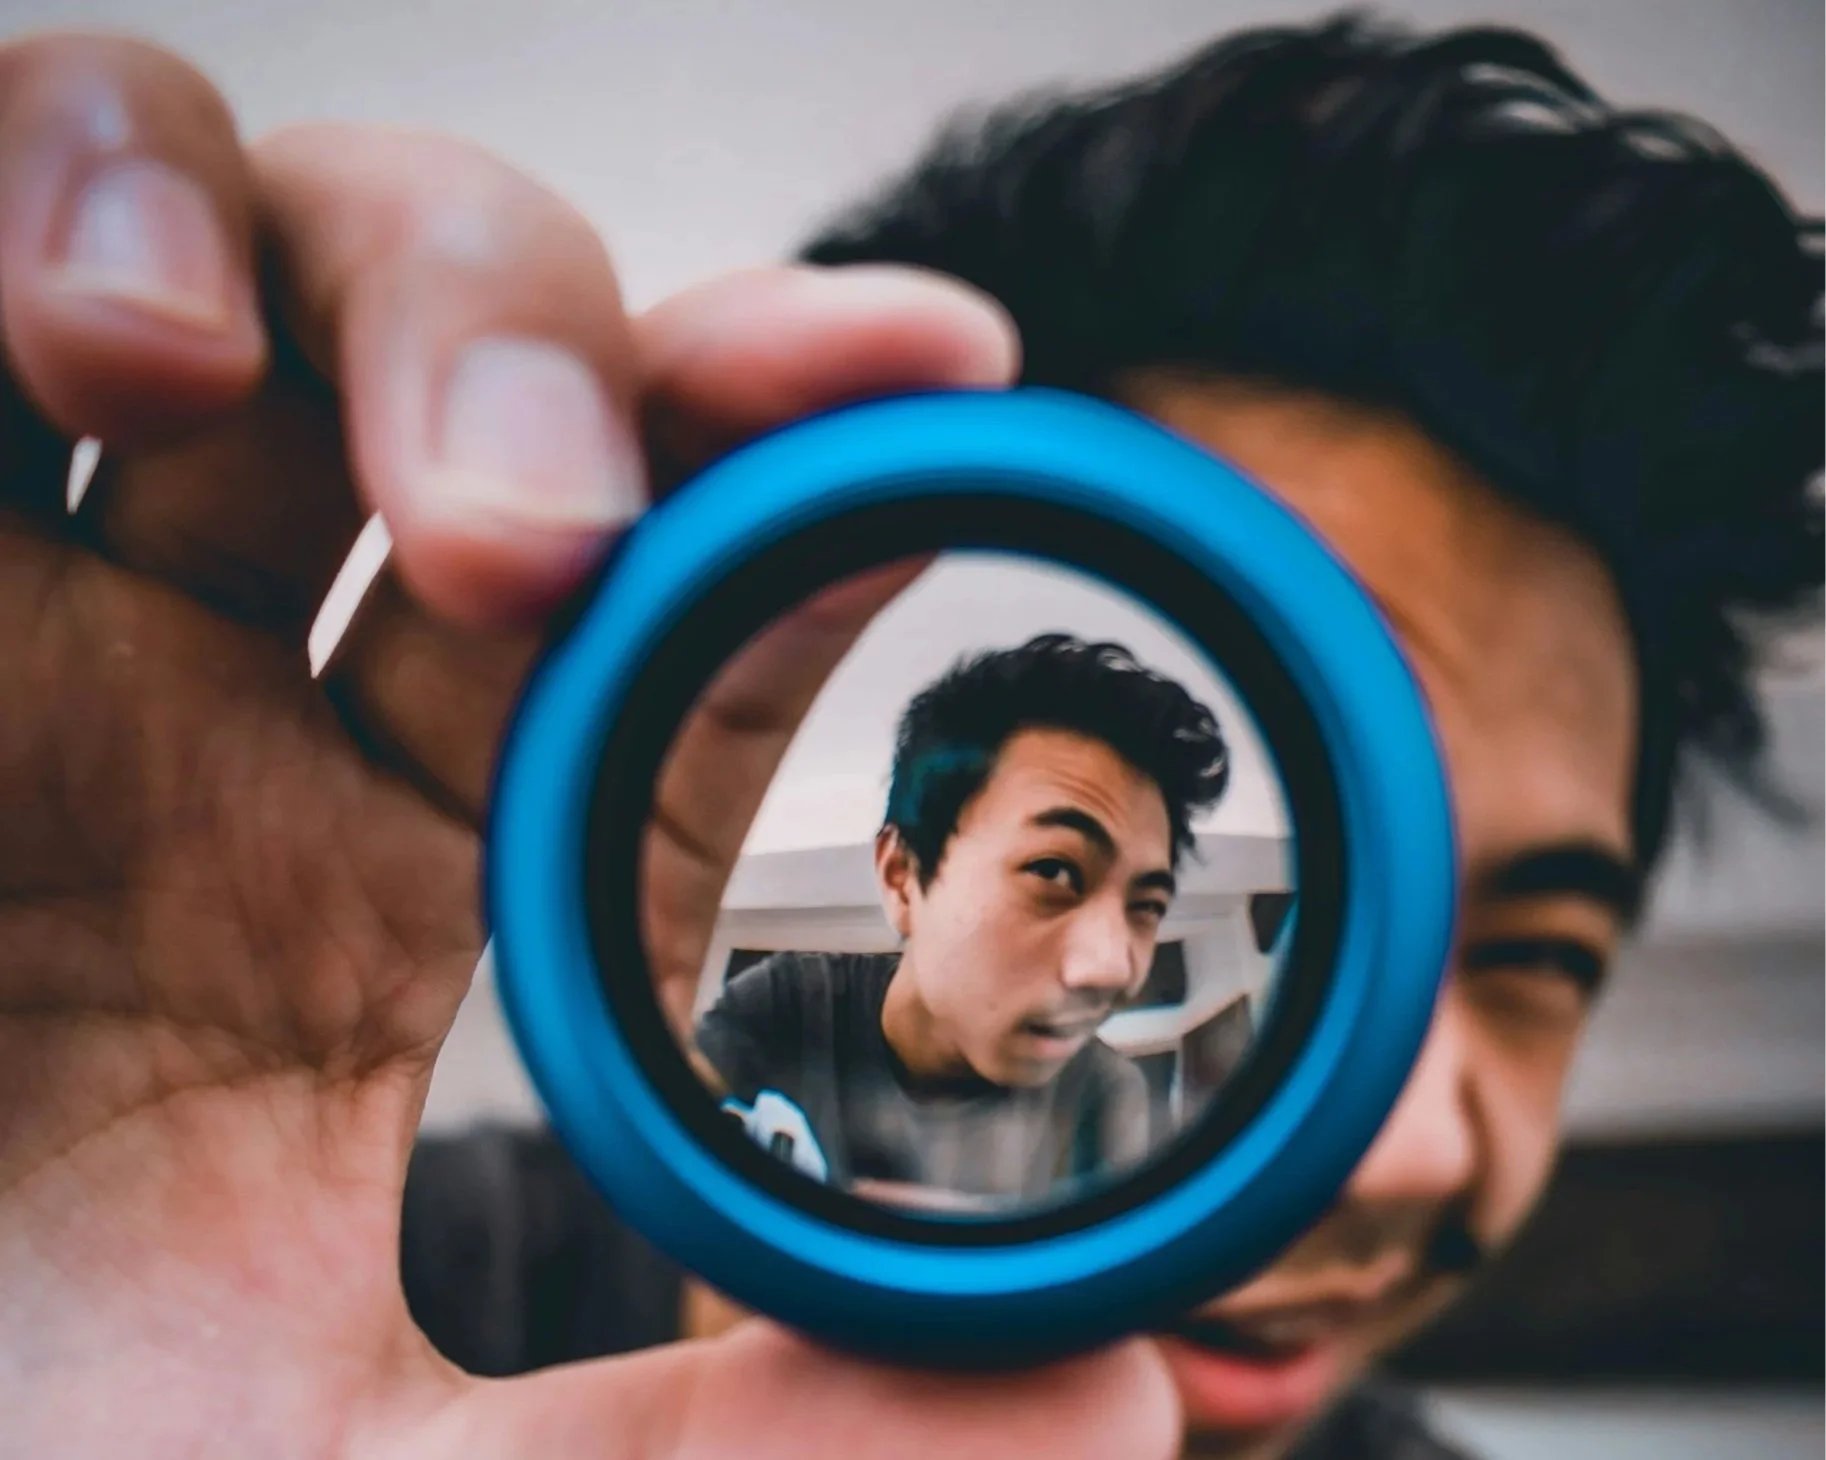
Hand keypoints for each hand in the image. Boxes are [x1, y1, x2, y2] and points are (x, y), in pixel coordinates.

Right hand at [0, 33, 1180, 1459]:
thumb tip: (1112, 1403)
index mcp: (449, 874)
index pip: (687, 583)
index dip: (820, 456)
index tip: (953, 370)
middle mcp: (268, 710)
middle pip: (472, 369)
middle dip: (528, 353)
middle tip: (530, 531)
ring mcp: (57, 632)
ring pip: (215, 253)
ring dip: (265, 246)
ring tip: (174, 370)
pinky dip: (19, 214)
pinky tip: (86, 341)